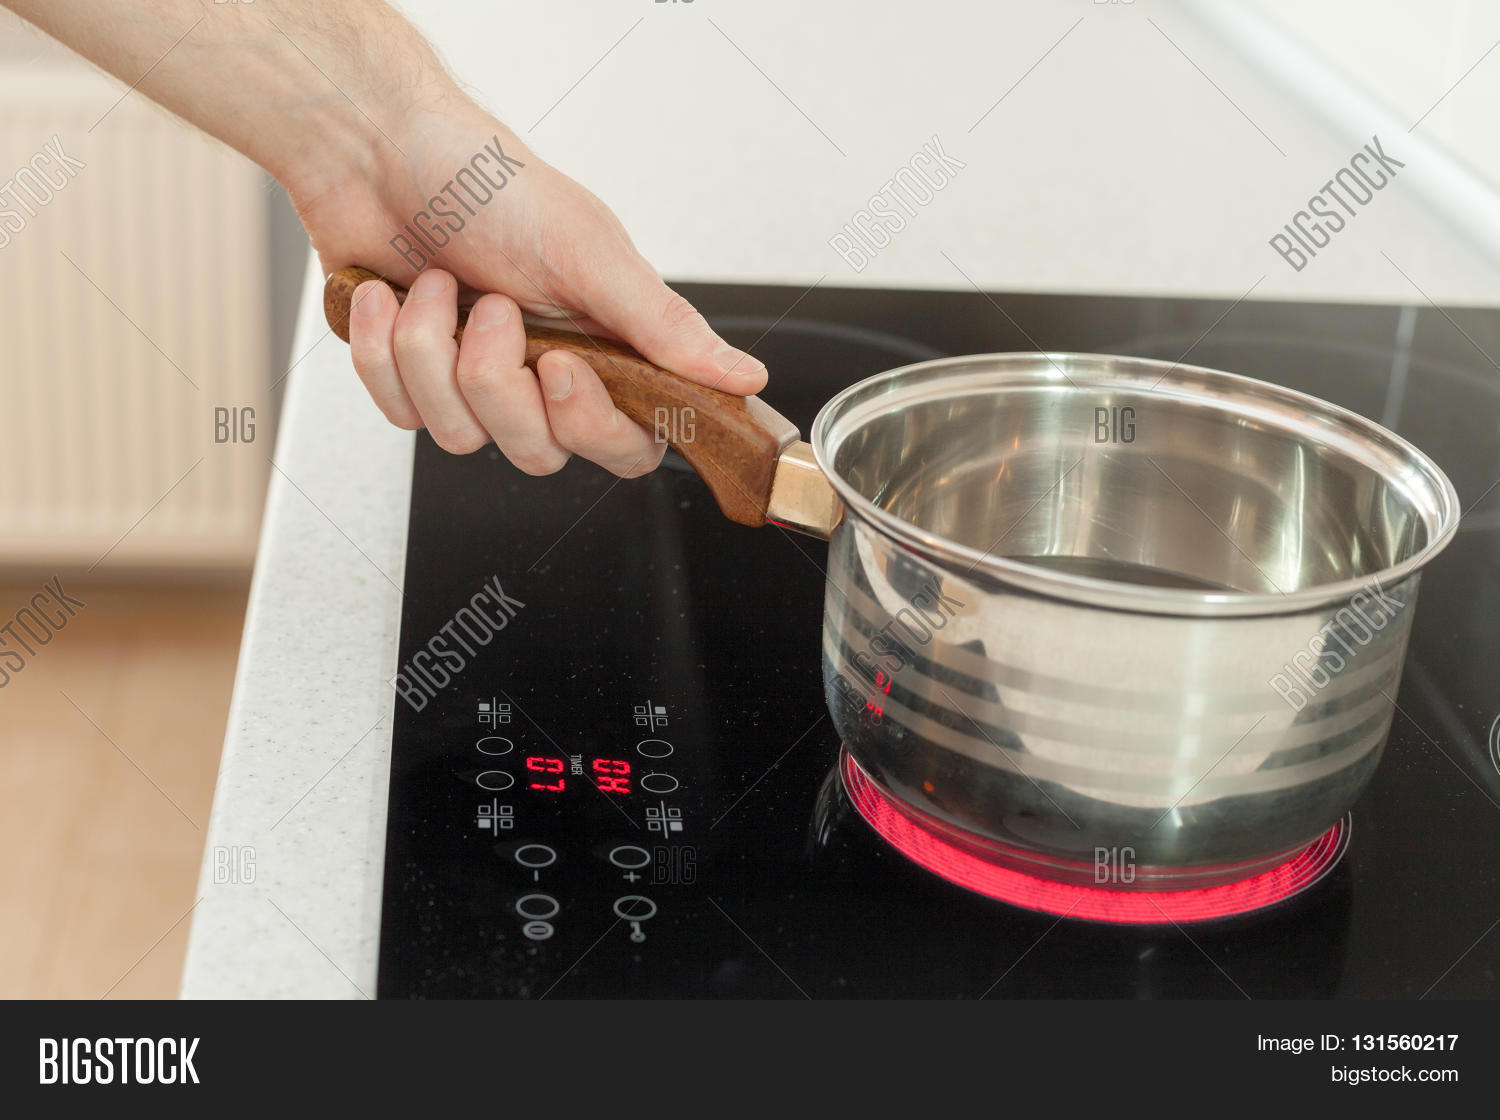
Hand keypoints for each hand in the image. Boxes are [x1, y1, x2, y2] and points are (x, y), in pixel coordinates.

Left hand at [293, 98, 766, 477]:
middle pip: (538, 452)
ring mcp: (475, 382)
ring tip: (437, 283)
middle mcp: (543, 372)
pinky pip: (401, 415)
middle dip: (497, 382)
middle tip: (491, 306)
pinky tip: (390, 294)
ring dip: (433, 352)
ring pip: (461, 437)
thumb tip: (743, 378)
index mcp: (604, 344)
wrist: (375, 146)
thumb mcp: (589, 250)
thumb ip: (664, 326)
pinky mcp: (412, 381)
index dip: (589, 423)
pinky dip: (383, 349)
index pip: (626, 445)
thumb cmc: (486, 181)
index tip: (558, 365)